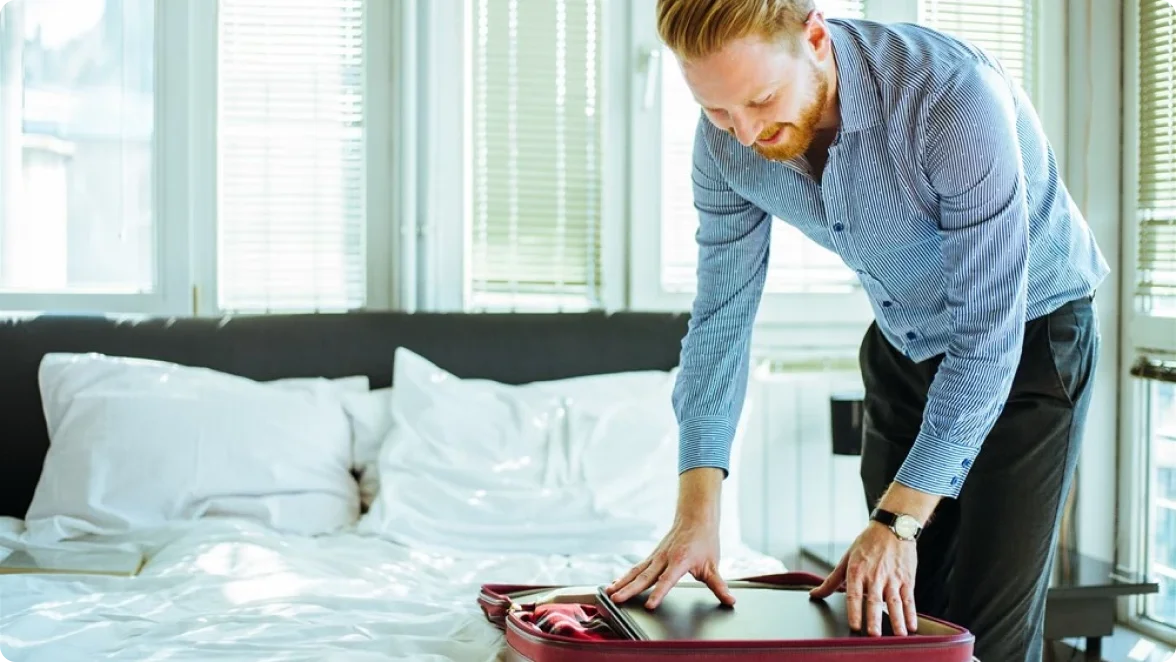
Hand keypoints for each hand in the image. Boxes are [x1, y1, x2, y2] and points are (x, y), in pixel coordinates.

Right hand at [604, 514, 733, 609]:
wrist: (695, 517)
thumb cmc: (704, 540)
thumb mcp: (713, 565)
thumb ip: (719, 586)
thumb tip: (730, 601)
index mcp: (680, 561)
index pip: (667, 580)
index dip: (659, 594)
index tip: (650, 605)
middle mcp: (664, 559)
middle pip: (644, 577)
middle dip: (629, 590)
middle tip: (616, 600)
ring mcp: (656, 557)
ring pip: (636, 572)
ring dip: (622, 583)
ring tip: (609, 593)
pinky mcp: (652, 557)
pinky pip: (636, 568)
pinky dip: (625, 577)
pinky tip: (615, 584)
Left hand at [809, 521, 918, 635]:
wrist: (892, 527)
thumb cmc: (867, 544)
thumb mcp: (846, 559)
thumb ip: (831, 581)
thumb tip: (814, 595)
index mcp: (857, 571)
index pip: (854, 595)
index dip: (854, 611)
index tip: (855, 625)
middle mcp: (874, 576)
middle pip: (874, 600)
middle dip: (874, 618)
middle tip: (874, 634)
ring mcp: (892, 578)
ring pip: (895, 602)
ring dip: (897, 619)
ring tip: (898, 635)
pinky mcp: (907, 579)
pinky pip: (909, 599)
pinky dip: (911, 613)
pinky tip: (912, 625)